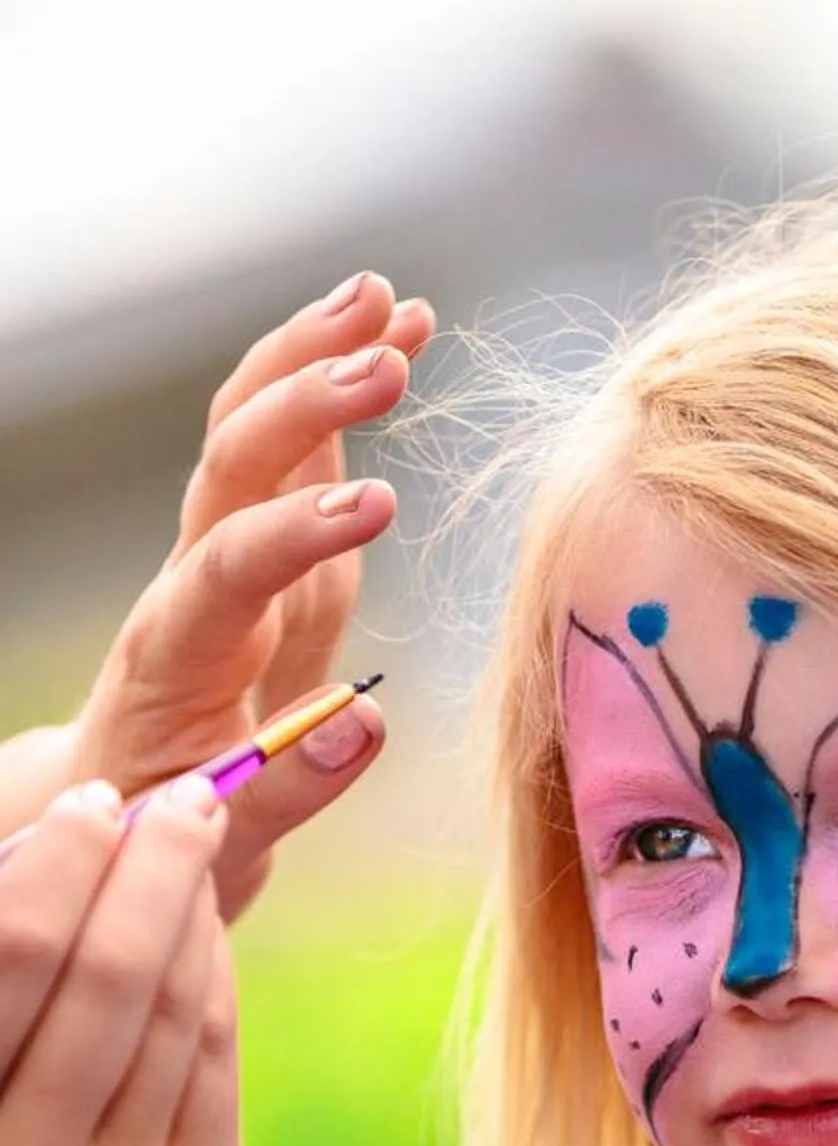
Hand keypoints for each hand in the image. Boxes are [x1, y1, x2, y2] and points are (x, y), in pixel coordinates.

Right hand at [0, 774, 239, 1145]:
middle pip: (107, 975)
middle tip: (165, 793)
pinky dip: (212, 991)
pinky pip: (213, 1078)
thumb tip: (47, 884)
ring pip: (174, 1019)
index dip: (53, 868)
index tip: (83, 802)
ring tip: (189, 844)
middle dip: (145, 867)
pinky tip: (203, 941)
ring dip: (191, 914)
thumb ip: (2, 1038)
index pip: (8, 969)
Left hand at [57, 270, 431, 917]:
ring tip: (390, 302)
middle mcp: (195, 581)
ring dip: (316, 358)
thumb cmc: (172, 834)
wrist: (131, 812)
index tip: (382, 509)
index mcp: (178, 652)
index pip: (227, 566)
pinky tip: (397, 336)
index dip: (297, 531)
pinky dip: (341, 392)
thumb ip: (292, 788)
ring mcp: (231, 553)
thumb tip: (370, 724)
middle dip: (306, 401)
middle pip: (232, 460)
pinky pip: (298, 454)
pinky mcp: (272, 551)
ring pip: (255, 430)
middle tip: (390, 362)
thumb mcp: (224, 843)